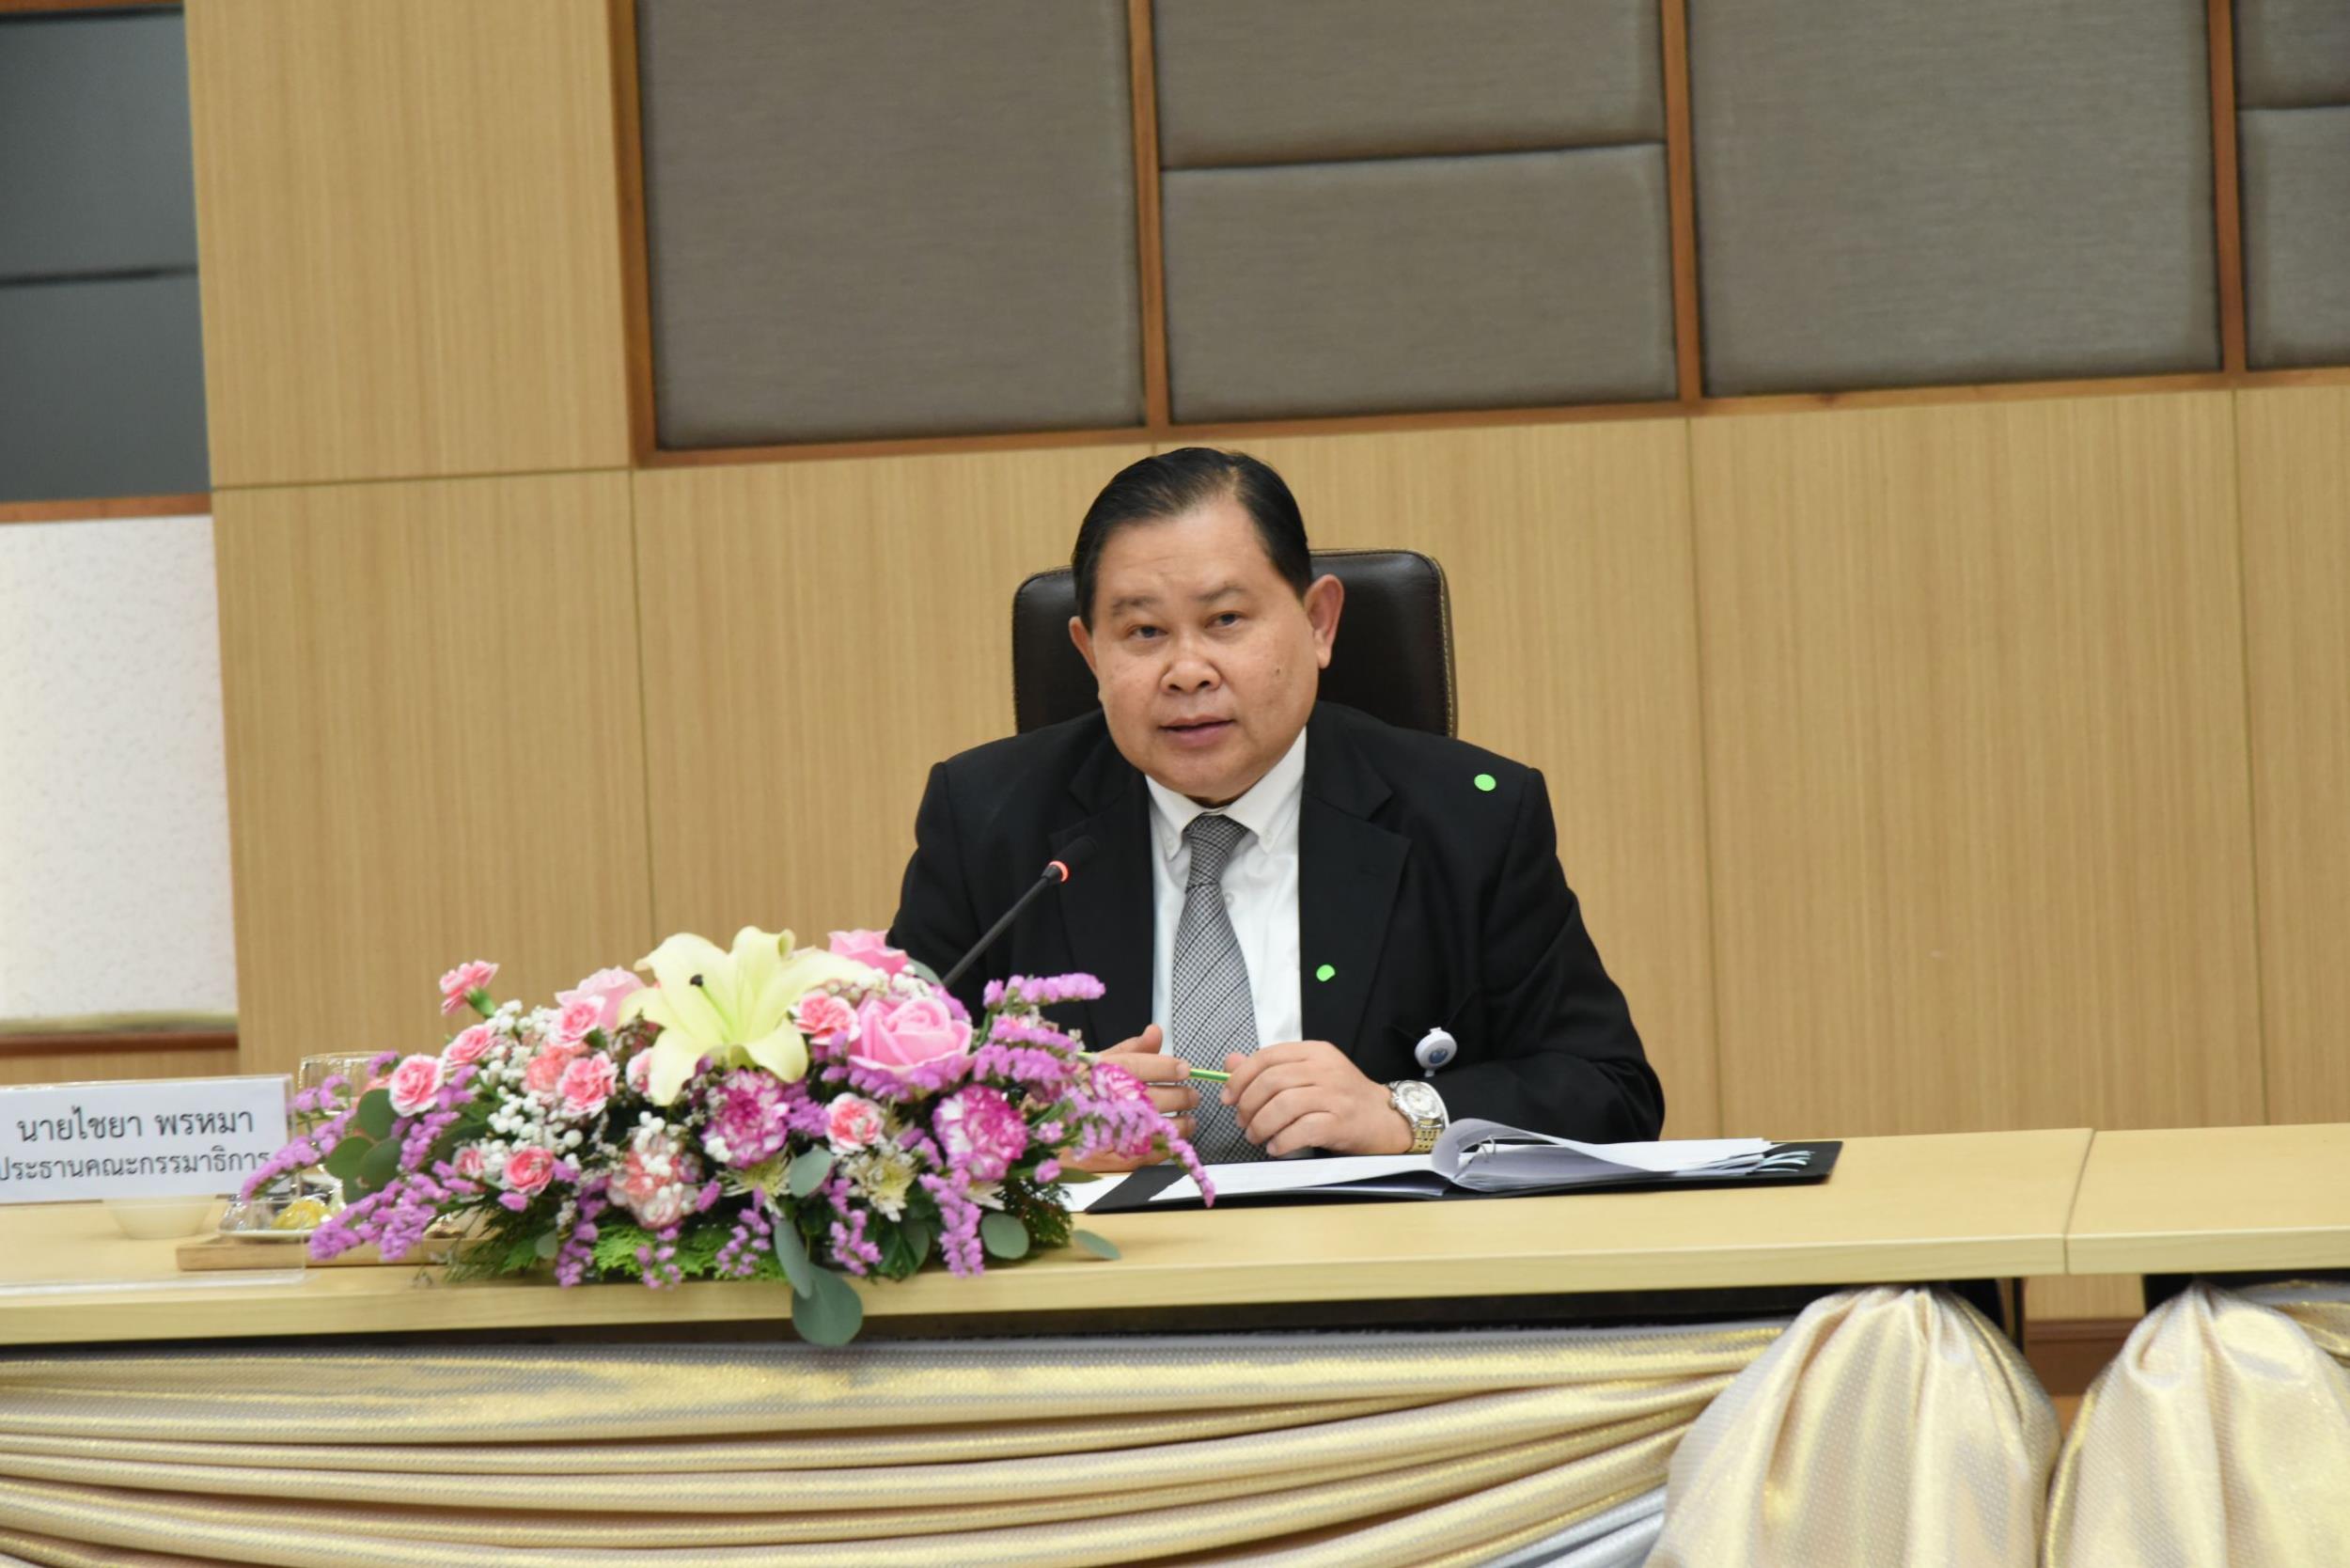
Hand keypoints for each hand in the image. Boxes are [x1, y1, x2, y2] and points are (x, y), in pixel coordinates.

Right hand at [1071, 1024, 1198, 1172]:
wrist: (1045, 1136)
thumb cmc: (1068, 1097)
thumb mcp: (1094, 1066)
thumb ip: (1129, 1049)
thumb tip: (1155, 1031)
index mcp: (1100, 1076)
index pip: (1143, 1067)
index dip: (1169, 1067)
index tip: (1183, 1068)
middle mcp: (1109, 1103)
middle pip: (1158, 1098)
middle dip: (1183, 1095)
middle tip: (1191, 1094)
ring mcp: (1116, 1133)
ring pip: (1162, 1127)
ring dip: (1183, 1122)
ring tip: (1188, 1117)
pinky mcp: (1121, 1159)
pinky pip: (1155, 1151)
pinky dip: (1170, 1143)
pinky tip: (1174, 1136)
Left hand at [1221, 1040, 1410, 1156]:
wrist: (1385, 1119)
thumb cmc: (1342, 1098)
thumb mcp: (1308, 1075)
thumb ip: (1270, 1068)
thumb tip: (1230, 1063)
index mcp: (1314, 1052)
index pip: (1267, 1057)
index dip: (1241, 1078)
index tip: (1228, 1098)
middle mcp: (1325, 1069)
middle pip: (1272, 1081)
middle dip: (1248, 1105)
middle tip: (1242, 1122)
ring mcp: (1335, 1095)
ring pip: (1283, 1105)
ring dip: (1261, 1125)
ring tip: (1256, 1136)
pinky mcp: (1341, 1122)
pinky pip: (1301, 1130)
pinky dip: (1282, 1141)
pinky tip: (1276, 1147)